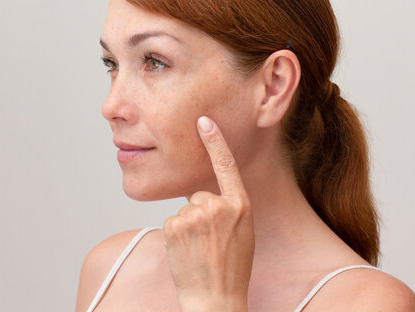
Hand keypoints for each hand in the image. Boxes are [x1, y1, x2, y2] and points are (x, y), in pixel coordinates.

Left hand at [163, 116, 254, 311]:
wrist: (215, 298)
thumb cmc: (231, 269)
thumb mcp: (243, 234)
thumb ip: (229, 209)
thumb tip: (205, 195)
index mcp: (241, 206)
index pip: (226, 166)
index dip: (215, 142)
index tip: (203, 121)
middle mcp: (219, 206)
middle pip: (199, 195)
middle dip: (199, 214)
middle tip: (209, 242)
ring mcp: (196, 215)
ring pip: (184, 211)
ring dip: (187, 227)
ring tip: (200, 251)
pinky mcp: (175, 225)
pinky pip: (171, 222)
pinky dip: (175, 236)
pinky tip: (187, 253)